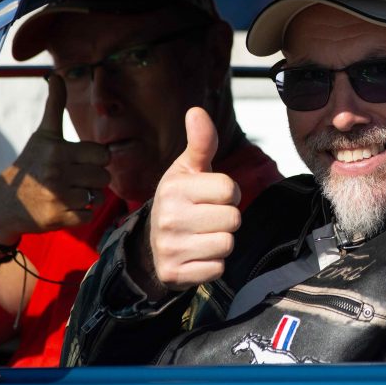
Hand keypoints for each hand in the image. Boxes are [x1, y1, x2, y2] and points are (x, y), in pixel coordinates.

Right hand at [0, 74, 110, 243]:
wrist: (4, 204)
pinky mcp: (60, 218)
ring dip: (87, 196)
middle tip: (73, 178)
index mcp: (58, 150)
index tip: (80, 160)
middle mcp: (58, 172)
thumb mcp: (42, 135)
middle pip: (104, 177)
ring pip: (98, 196)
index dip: (95, 159)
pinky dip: (81, 214)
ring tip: (67, 192)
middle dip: (92, 178)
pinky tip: (64, 207)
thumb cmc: (30, 164)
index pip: (103, 155)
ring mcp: (59, 197)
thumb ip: (54, 106)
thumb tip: (56, 76)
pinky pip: (90, 215)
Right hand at [148, 107, 240, 289]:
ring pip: (227, 244)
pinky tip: (197, 255)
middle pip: (233, 218)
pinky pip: (218, 268)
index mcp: (174, 188)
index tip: (211, 196)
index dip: (227, 193)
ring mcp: (171, 248)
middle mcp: (169, 218)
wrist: (152, 244)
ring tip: (202, 235)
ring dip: (221, 241)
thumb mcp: (188, 169)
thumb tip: (197, 110)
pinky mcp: (176, 274)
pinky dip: (212, 264)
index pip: (229, 189)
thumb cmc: (180, 200)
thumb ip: (201, 143)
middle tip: (206, 217)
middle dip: (226, 218)